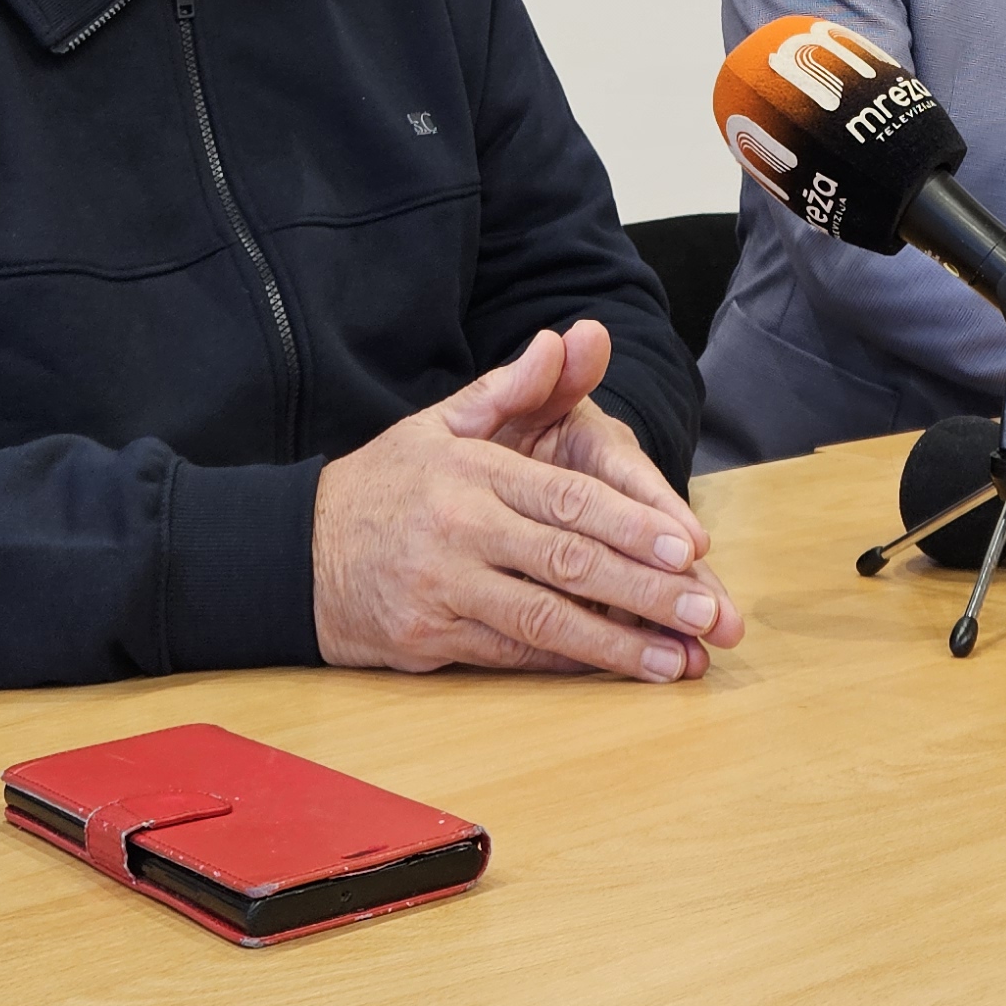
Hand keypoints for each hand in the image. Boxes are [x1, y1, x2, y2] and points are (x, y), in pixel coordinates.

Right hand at [312, 323, 746, 681]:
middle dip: (646, 591)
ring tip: (676, 661)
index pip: (567, 499)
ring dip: (617, 644)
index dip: (632, 525)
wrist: (298, 551)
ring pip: (544, 620)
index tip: (690, 548)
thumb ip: (515, 387)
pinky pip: (511, 654)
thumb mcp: (443, 420)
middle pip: (568, 564)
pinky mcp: (429, 639)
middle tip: (707, 613)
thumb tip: (570, 337)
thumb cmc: (388, 483)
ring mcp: (443, 590)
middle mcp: (460, 531)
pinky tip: (615, 668)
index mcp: (472, 471)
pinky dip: (568, 662)